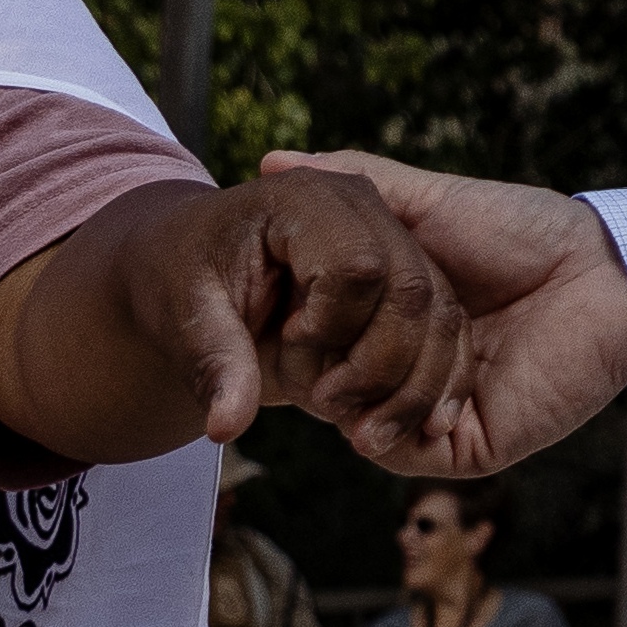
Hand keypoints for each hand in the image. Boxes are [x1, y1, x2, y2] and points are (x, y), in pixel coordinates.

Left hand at [0, 164, 454, 464]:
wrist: (192, 261)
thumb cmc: (179, 278)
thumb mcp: (184, 318)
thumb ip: (214, 366)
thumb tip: (226, 428)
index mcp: (304, 197)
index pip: (355, 266)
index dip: (328, 327)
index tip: (284, 345)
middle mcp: (362, 203)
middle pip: (410, 290)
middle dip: (376, 365)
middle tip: (324, 402)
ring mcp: (393, 233)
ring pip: (441, 315)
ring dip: (410, 387)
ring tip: (358, 428)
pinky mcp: (407, 269)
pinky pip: (447, 328)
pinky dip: (435, 383)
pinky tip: (414, 430)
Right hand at [268, 152, 626, 476]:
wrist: (600, 272)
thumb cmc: (520, 230)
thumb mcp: (426, 201)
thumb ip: (354, 182)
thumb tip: (268, 162)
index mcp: (392, 321)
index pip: (319, 342)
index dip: (297, 330)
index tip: (285, 311)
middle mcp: (409, 369)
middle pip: (335, 389)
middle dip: (319, 373)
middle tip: (311, 348)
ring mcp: (438, 410)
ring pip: (366, 425)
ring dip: (355, 402)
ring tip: (351, 379)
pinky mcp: (473, 444)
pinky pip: (411, 455)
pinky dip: (388, 436)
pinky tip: (380, 415)